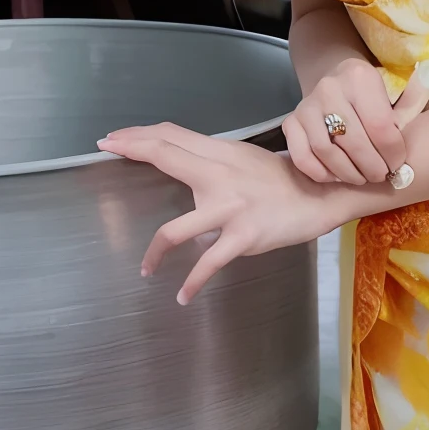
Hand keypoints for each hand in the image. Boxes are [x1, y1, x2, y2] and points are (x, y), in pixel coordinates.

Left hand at [98, 123, 342, 303]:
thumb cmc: (284, 180)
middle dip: (132, 150)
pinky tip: (183, 295)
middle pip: (167, 156)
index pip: (172, 137)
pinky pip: (208, 263)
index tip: (113, 137)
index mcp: (222, 154)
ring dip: (154, 252)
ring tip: (146, 269)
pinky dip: (192, 282)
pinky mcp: (244, 236)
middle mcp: (222, 175)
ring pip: (176, 229)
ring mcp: (231, 207)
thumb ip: (214, 161)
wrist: (323, 195)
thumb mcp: (246, 160)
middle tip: (105, 152)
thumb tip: (181, 163)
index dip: (139, 134)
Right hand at [282, 56, 428, 186]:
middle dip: (372, 167)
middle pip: (354, 142)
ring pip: (327, 151)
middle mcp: (330, 88)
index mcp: (360, 77)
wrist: (335, 82)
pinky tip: (337, 176)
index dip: (392, 152)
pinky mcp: (291, 122)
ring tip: (362, 178)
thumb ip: (412, 99)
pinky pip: (302, 157)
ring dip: (348, 173)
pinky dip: (320, 173)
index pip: (380, 126)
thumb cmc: (371, 97)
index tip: (398, 163)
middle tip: (380, 176)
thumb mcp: (394, 95)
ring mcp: (306, 105)